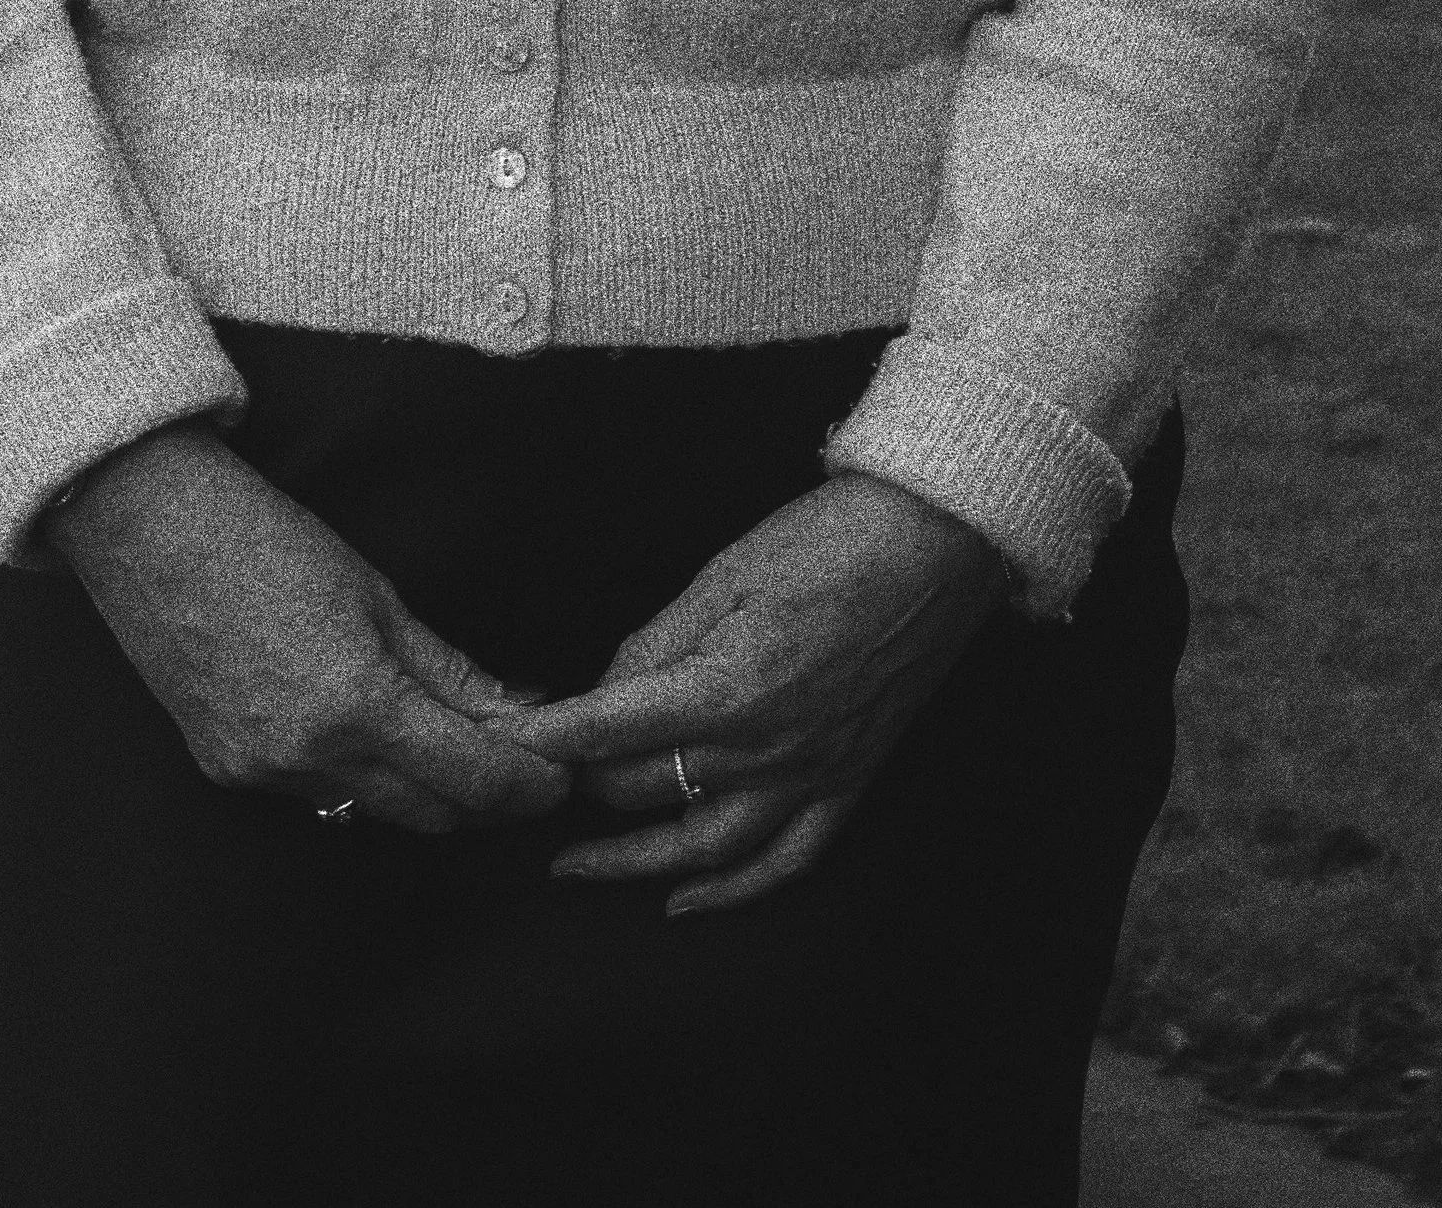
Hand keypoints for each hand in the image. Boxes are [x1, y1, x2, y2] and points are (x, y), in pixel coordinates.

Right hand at [47, 423, 567, 838]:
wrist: (149, 529)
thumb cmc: (267, 540)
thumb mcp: (376, 595)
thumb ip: (450, 670)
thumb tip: (521, 713)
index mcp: (356, 704)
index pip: (471, 780)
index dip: (526, 785)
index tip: (559, 775)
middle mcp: (308, 757)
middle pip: (430, 815)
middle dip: (484, 798)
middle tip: (521, 765)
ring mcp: (261, 773)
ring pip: (373, 811)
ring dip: (423, 791)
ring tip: (454, 745)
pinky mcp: (225, 771)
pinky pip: (316, 796)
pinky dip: (358, 776)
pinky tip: (371, 735)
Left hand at [507, 476, 1005, 915]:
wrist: (934, 547)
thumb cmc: (832, 543)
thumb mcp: (724, 573)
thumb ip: (657, 641)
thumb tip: (606, 689)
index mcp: (727, 687)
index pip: (611, 731)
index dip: (550, 739)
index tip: (507, 747)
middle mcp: (766, 748)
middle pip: (648, 788)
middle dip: (587, 783)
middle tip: (545, 774)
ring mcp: (811, 774)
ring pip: (707, 850)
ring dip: (636, 865)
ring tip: (581, 868)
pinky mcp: (847, 783)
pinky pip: (787, 861)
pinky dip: (735, 892)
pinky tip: (690, 899)